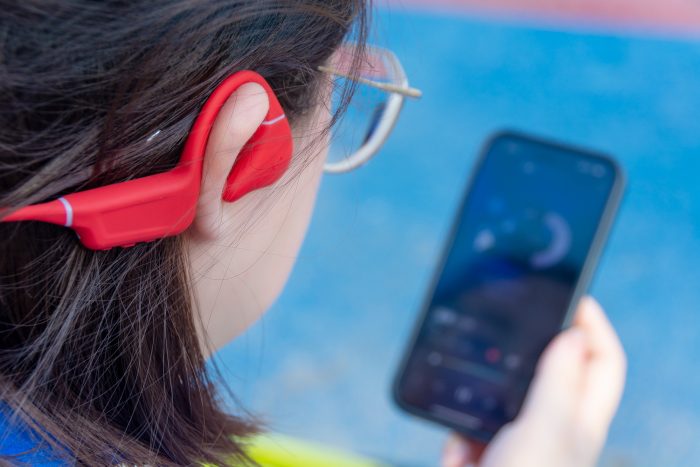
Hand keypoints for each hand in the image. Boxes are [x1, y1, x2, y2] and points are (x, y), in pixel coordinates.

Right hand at [442, 297, 626, 466]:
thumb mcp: (545, 427)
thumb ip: (558, 381)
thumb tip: (575, 333)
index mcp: (579, 418)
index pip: (604, 361)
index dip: (594, 325)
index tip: (571, 293)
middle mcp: (553, 427)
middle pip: (549, 369)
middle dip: (523, 348)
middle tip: (505, 318)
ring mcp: (518, 440)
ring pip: (499, 394)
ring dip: (479, 395)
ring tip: (464, 385)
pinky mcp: (485, 453)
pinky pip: (467, 425)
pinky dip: (457, 434)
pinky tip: (456, 450)